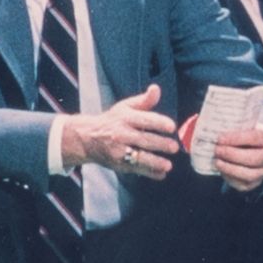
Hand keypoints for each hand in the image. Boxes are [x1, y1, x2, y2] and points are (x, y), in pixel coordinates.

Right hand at [59, 84, 178, 179]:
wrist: (88, 137)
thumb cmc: (112, 121)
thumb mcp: (126, 107)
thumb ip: (144, 100)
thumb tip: (156, 89)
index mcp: (126, 117)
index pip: (145, 119)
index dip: (159, 123)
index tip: (171, 127)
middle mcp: (122, 134)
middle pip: (143, 139)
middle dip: (160, 144)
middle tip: (174, 147)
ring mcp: (119, 150)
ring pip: (139, 157)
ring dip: (154, 162)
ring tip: (168, 165)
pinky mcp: (118, 164)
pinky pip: (136, 169)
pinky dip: (149, 173)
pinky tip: (161, 173)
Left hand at [211, 122, 262, 191]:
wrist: (252, 146)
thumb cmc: (244, 132)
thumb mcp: (242, 124)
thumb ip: (231, 124)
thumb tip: (207, 124)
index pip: (256, 137)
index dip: (237, 138)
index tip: (220, 138)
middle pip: (254, 158)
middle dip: (232, 155)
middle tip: (216, 150)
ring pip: (250, 174)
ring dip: (230, 168)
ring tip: (216, 161)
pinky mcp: (256, 183)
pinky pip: (243, 185)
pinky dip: (230, 178)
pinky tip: (221, 170)